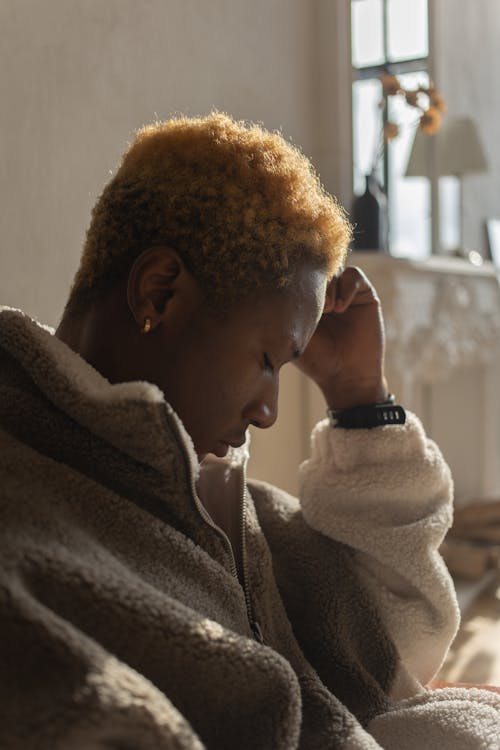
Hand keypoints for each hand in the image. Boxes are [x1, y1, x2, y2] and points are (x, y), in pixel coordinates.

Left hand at [295, 266, 388, 408]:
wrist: (347, 375)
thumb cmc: (317, 360)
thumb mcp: (295, 335)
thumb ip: (284, 312)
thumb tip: (265, 287)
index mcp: (305, 300)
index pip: (298, 274)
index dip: (295, 278)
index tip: (292, 295)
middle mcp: (325, 293)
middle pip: (315, 267)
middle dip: (312, 280)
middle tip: (314, 304)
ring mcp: (344, 292)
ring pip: (334, 268)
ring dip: (329, 286)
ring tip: (328, 309)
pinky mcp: (364, 294)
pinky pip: (354, 275)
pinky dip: (346, 287)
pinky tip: (341, 308)